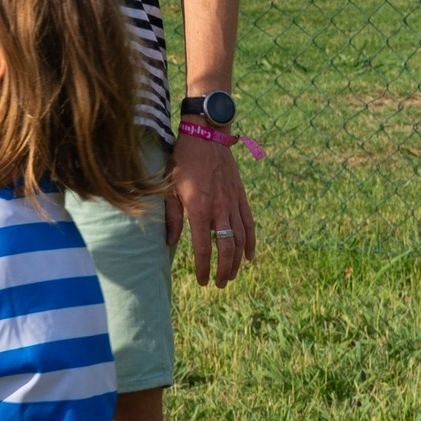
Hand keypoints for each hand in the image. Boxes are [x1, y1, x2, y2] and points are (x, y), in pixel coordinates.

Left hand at [167, 127, 255, 286]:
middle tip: (219, 284)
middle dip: (224, 270)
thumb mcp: (169, 188)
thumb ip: (171, 217)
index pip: (204, 247)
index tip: (202, 281)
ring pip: (241, 239)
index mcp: (198, 208)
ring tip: (231, 275)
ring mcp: (233, 203)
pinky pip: (250, 224)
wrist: (206, 137)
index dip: (203, 267)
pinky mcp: (241, 197)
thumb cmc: (181, 161)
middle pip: (227, 248)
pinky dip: (251, 242)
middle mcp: (219, 208)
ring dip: (237, 261)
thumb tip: (170, 243)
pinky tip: (249, 256)